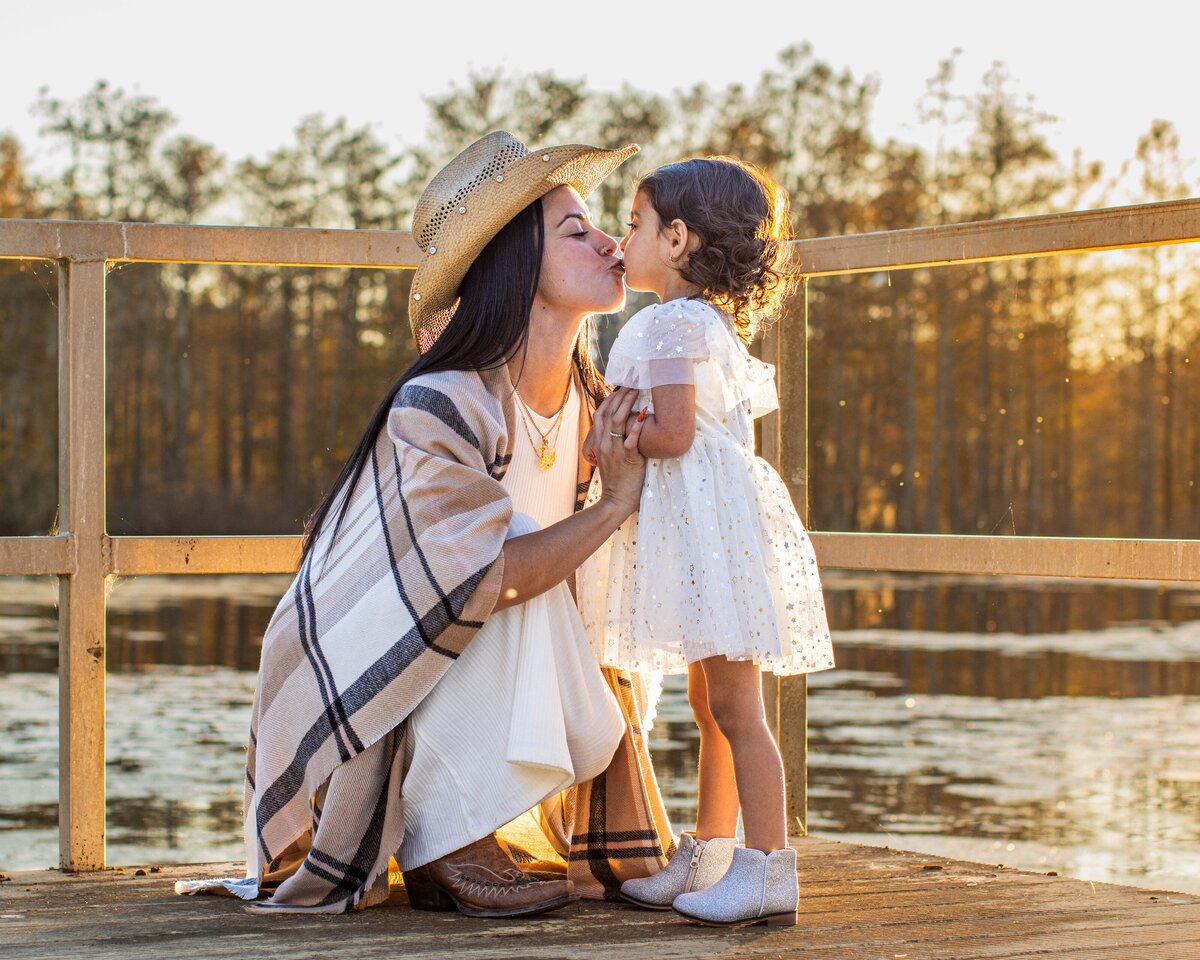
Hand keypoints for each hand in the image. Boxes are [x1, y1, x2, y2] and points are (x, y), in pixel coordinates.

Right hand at [591, 387, 646, 518]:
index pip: (601, 413)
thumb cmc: (617, 480)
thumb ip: (613, 442)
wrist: (616, 500)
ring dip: (627, 403)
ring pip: (618, 421)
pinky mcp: (627, 458)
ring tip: (637, 389)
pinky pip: (631, 438)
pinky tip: (644, 413)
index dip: (609, 398)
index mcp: (599, 442)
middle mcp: (604, 443)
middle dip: (620, 395)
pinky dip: (637, 425)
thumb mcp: (609, 458)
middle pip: (609, 412)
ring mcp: (614, 450)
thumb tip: (624, 427)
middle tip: (631, 381)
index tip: (619, 386)